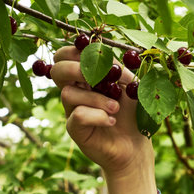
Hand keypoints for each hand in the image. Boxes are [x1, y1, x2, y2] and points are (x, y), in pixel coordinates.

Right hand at [51, 46, 151, 174]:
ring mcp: (72, 110)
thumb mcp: (128, 83)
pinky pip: (78, 115)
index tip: (94, 56)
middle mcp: (75, 91)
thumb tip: (100, 50)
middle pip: (57, 71)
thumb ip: (114, 66)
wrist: (136, 143)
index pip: (65, 56)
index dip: (73, 51)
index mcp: (85, 76)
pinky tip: (111, 121)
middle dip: (74, 69)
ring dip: (96, 98)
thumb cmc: (133, 112)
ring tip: (115, 108)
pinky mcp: (74, 129)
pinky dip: (98, 116)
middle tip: (97, 78)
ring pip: (68, 93)